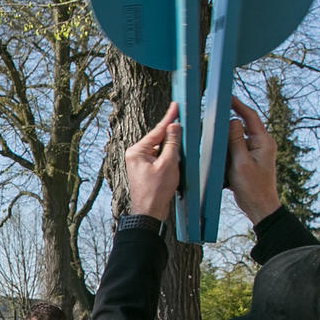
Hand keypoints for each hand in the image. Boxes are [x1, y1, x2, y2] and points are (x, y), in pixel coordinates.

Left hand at [124, 102, 182, 221]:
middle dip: (172, 137)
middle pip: (159, 139)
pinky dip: (169, 159)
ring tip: (177, 162)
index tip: (176, 105)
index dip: (169, 118)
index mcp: (137, 151)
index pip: (157, 130)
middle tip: (184, 129)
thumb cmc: (156, 191)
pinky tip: (176, 164)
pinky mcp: (146, 170)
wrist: (149, 214)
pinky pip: (160, 159)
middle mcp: (136, 155)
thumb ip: (172, 143)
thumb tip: (174, 126)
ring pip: (161, 150)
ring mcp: (140, 163)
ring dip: (172, 151)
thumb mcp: (168, 164)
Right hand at [222, 96, 279, 223]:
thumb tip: (232, 120)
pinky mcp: (250, 160)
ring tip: (216, 142)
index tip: (226, 97)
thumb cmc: (253, 187)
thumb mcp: (241, 162)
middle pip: (243, 125)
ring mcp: (256, 152)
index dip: (238, 105)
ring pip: (238, 138)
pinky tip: (220, 157)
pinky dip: (228, 151)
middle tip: (214, 118)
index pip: (250, 116)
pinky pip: (236, 149)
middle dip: (228, 123)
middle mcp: (262, 143)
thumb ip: (236, 140)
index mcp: (263, 141)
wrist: (260, 206)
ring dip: (227, 140)